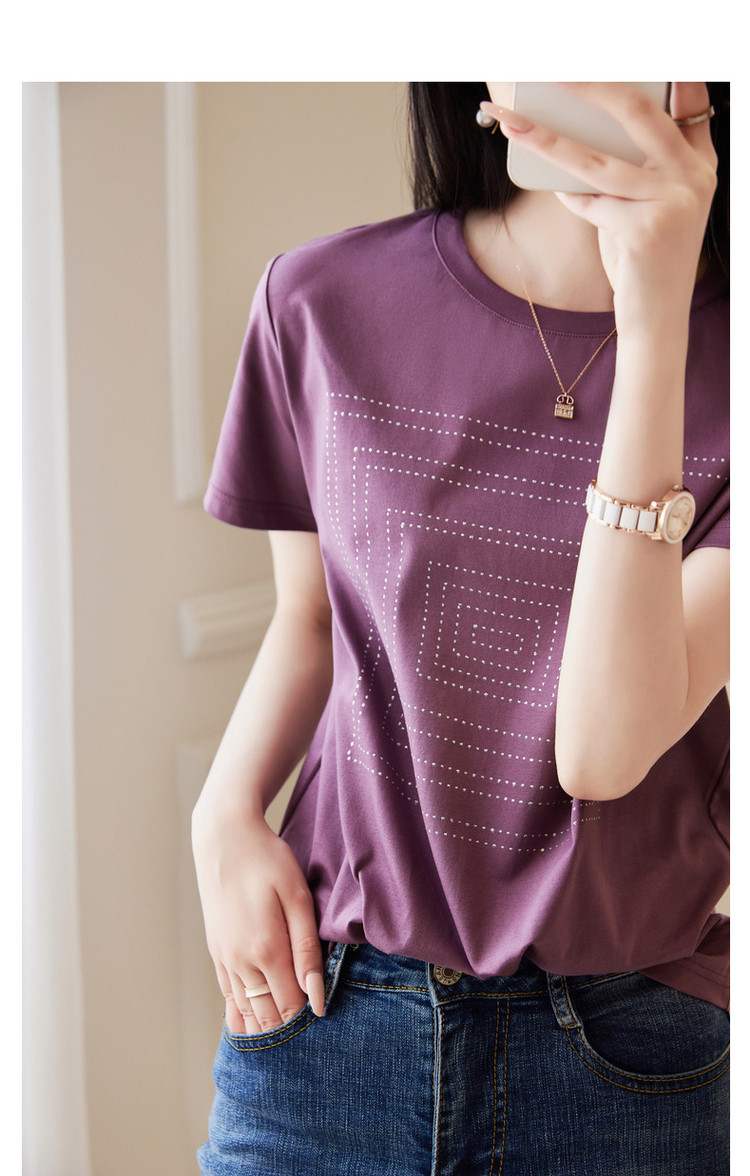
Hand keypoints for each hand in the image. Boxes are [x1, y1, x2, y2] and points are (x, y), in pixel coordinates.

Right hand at [192, 811, 325, 1034]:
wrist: (224, 838)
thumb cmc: (268, 861)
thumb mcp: (298, 897)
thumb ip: (308, 950)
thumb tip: (317, 998)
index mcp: (266, 949)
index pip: (290, 1006)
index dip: (308, 1019)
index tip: (325, 1021)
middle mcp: (240, 962)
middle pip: (267, 1016)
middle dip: (288, 1030)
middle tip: (311, 1042)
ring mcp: (224, 959)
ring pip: (245, 1012)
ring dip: (265, 1028)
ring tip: (286, 1042)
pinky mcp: (216, 952)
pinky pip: (228, 997)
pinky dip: (241, 1016)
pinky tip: (252, 1027)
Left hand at [485, 83, 718, 328]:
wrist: (657, 319)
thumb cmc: (643, 260)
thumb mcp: (644, 204)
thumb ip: (629, 165)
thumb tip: (575, 125)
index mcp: (699, 164)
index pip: (687, 99)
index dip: (663, 68)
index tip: (624, 49)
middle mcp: (694, 177)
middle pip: (637, 111)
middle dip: (589, 84)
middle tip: (552, 70)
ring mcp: (674, 201)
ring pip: (596, 160)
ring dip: (545, 138)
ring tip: (510, 119)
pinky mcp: (646, 229)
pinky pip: (589, 202)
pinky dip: (572, 199)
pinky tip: (564, 196)